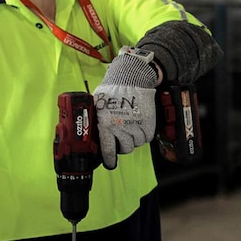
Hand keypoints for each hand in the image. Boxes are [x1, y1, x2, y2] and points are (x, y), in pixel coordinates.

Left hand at [93, 48, 157, 168]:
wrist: (131, 78)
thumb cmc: (113, 89)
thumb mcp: (98, 104)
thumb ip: (97, 119)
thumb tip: (92, 128)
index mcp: (105, 125)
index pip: (107, 150)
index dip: (108, 159)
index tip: (109, 162)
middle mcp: (120, 128)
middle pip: (124, 148)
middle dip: (123, 144)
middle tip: (123, 137)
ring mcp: (135, 126)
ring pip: (136, 143)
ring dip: (134, 138)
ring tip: (132, 127)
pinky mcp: (148, 123)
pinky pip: (147, 137)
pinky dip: (144, 133)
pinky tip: (140, 124)